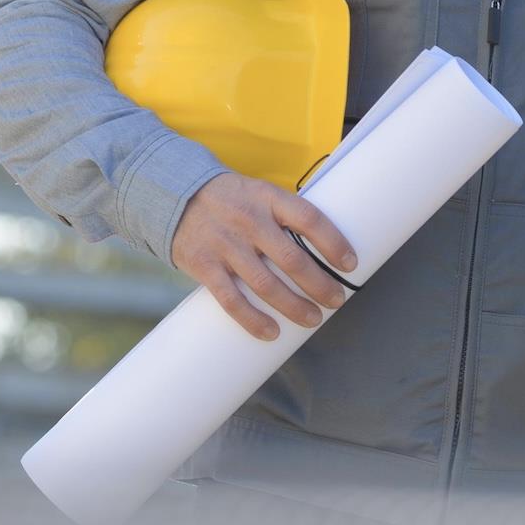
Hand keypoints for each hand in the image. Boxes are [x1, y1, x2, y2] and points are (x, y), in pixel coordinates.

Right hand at [171, 173, 359, 340]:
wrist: (173, 195)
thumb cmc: (230, 200)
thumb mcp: (258, 193)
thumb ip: (284, 216)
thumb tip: (324, 248)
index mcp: (267, 198)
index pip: (309, 219)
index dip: (333, 243)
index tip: (351, 264)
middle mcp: (248, 220)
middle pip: (291, 259)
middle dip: (319, 284)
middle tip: (336, 300)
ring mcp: (224, 244)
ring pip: (265, 284)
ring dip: (293, 306)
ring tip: (313, 319)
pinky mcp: (204, 265)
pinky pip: (232, 299)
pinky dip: (253, 320)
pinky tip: (271, 332)